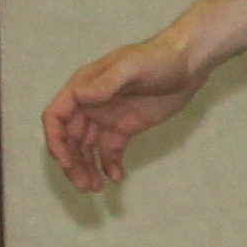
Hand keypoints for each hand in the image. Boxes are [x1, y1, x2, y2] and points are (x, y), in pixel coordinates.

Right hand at [42, 40, 203, 191]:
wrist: (190, 63)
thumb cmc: (160, 58)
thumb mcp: (132, 67)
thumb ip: (105, 83)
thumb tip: (79, 97)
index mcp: (84, 86)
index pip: (56, 116)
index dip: (56, 141)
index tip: (66, 162)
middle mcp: (90, 103)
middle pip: (69, 139)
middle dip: (72, 163)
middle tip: (84, 185)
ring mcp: (107, 116)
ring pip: (86, 149)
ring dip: (86, 169)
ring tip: (95, 188)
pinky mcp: (124, 127)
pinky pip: (109, 151)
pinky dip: (109, 166)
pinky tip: (117, 177)